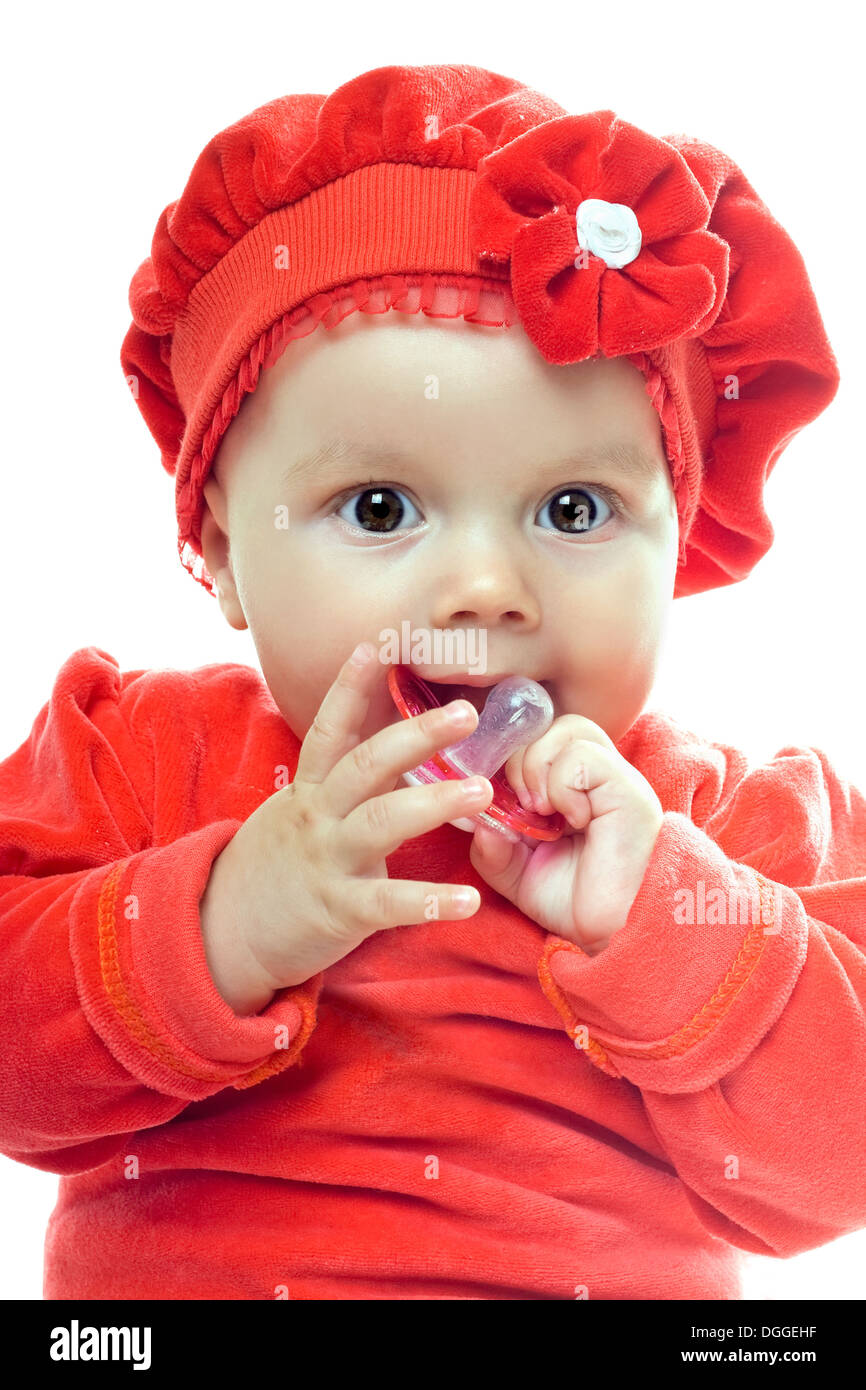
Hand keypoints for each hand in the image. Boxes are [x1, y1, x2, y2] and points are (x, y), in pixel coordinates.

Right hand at [200, 644, 494, 1009]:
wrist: (224, 934)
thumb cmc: (277, 867)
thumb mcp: (300, 813)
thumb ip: (341, 783)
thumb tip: (392, 746)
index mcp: (311, 791)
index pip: (329, 729)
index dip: (349, 688)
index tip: (375, 646)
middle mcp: (318, 817)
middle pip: (366, 765)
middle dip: (416, 735)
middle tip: (466, 714)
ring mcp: (327, 861)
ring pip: (381, 823)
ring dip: (434, 803)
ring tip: (484, 791)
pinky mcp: (338, 910)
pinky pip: (388, 904)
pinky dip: (430, 903)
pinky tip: (469, 902)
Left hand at [468, 714, 663, 955]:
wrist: (606, 937)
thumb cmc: (569, 903)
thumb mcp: (515, 871)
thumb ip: (492, 842)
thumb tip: (477, 820)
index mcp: (575, 785)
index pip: (542, 733)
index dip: (514, 753)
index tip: (503, 794)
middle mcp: (601, 774)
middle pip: (553, 722)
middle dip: (521, 760)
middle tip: (522, 805)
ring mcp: (620, 778)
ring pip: (569, 729)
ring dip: (540, 770)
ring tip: (543, 813)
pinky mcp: (631, 792)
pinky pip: (584, 758)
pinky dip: (563, 786)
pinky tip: (570, 820)